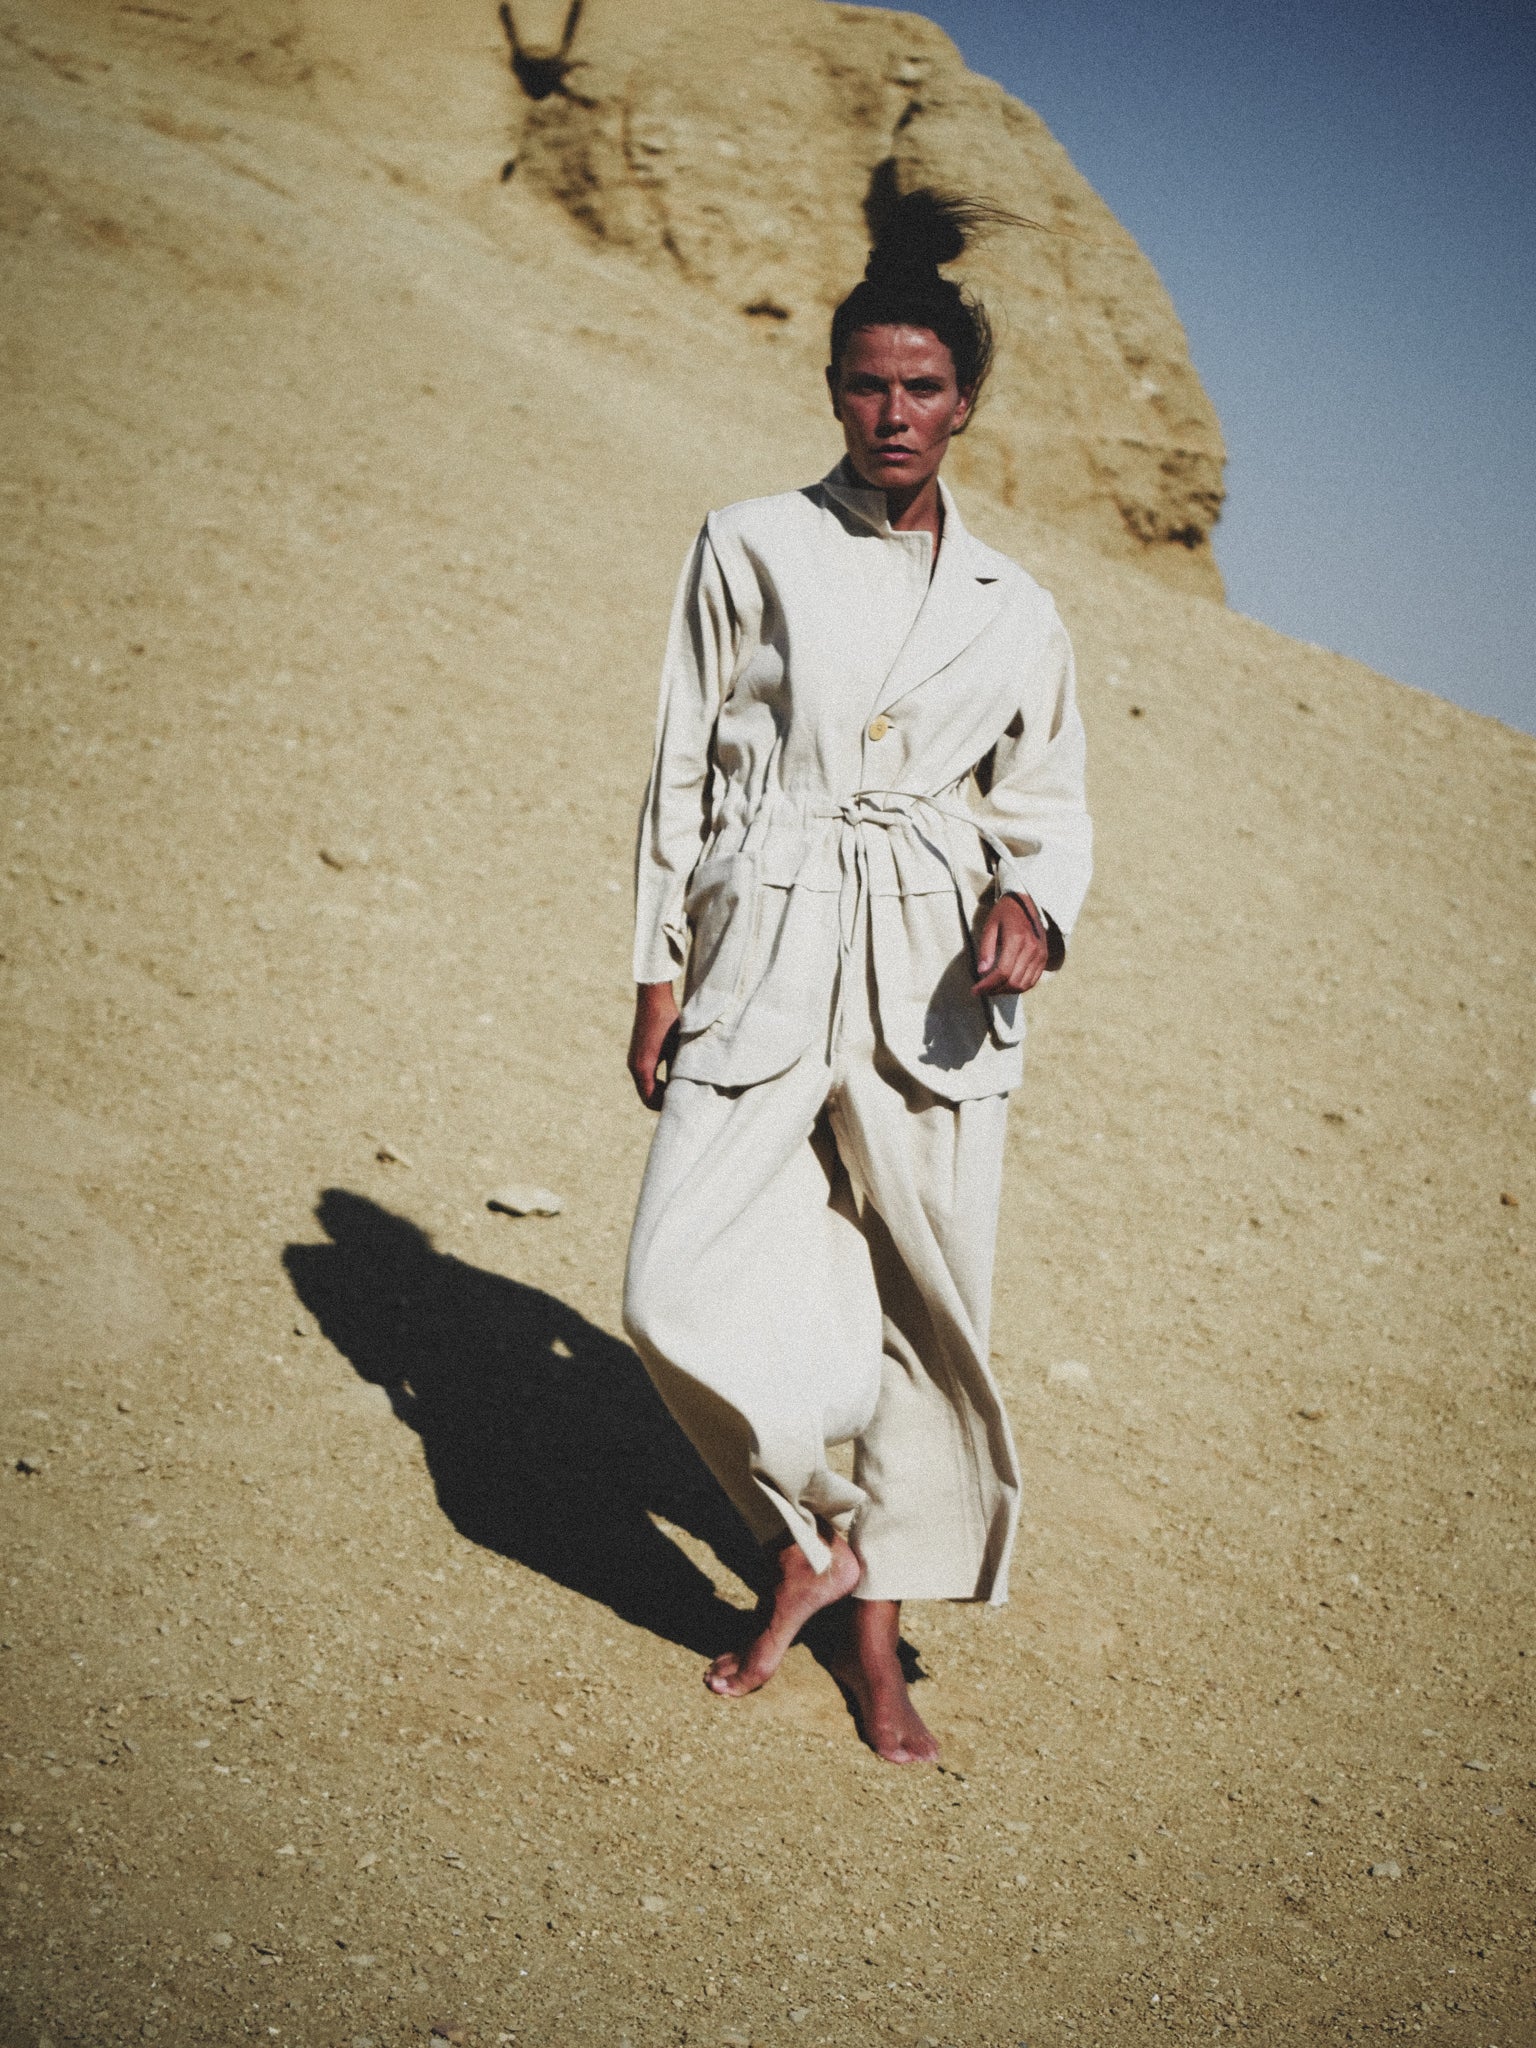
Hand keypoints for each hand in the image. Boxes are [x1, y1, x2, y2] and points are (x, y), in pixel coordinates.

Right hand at [628, 980, 679, 1109]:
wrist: (653, 999)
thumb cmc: (669, 1021)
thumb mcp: (678, 1048)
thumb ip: (678, 1070)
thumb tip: (685, 1088)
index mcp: (643, 1067)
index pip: (650, 1099)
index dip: (665, 1106)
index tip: (682, 1104)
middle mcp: (634, 1066)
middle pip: (646, 1096)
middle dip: (662, 1101)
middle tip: (682, 1101)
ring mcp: (633, 1060)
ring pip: (644, 1087)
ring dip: (659, 1091)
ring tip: (678, 1090)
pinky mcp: (636, 1054)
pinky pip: (644, 1077)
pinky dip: (655, 1082)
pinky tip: (671, 1078)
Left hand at [972, 893, 1047, 998]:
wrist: (1026, 903)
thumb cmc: (1004, 914)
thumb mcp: (990, 927)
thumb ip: (986, 949)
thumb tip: (982, 972)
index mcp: (1016, 939)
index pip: (1002, 972)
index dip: (987, 985)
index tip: (975, 990)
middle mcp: (1032, 948)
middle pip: (1013, 981)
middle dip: (995, 990)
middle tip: (981, 990)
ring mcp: (1040, 954)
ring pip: (1024, 985)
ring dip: (1006, 991)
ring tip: (992, 988)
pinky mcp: (1044, 958)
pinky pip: (1032, 981)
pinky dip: (1019, 987)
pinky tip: (1006, 984)